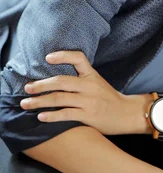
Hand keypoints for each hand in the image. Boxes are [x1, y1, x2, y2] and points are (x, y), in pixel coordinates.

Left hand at [20, 50, 142, 134]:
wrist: (127, 114)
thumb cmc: (109, 99)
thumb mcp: (98, 83)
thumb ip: (81, 80)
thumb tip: (55, 79)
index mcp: (92, 75)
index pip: (78, 58)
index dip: (63, 56)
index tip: (47, 57)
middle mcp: (89, 86)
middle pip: (61, 81)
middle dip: (41, 85)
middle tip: (27, 88)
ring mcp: (88, 101)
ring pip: (59, 98)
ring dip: (39, 101)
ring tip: (26, 103)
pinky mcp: (88, 116)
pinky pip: (65, 114)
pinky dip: (51, 116)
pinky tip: (40, 116)